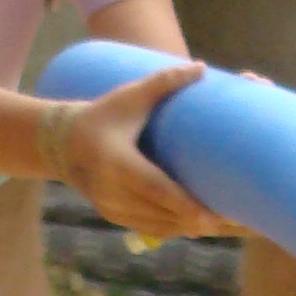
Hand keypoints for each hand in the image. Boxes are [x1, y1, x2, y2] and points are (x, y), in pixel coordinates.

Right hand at [52, 60, 232, 242]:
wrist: (62, 143)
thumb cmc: (102, 115)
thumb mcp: (129, 97)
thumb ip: (163, 82)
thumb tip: (202, 67)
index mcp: (116, 162)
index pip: (155, 189)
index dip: (184, 204)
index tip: (211, 214)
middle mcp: (112, 191)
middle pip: (162, 213)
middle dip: (197, 220)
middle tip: (232, 218)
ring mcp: (112, 208)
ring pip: (159, 226)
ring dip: (190, 227)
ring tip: (223, 222)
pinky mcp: (114, 217)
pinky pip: (149, 228)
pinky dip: (175, 228)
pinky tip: (198, 225)